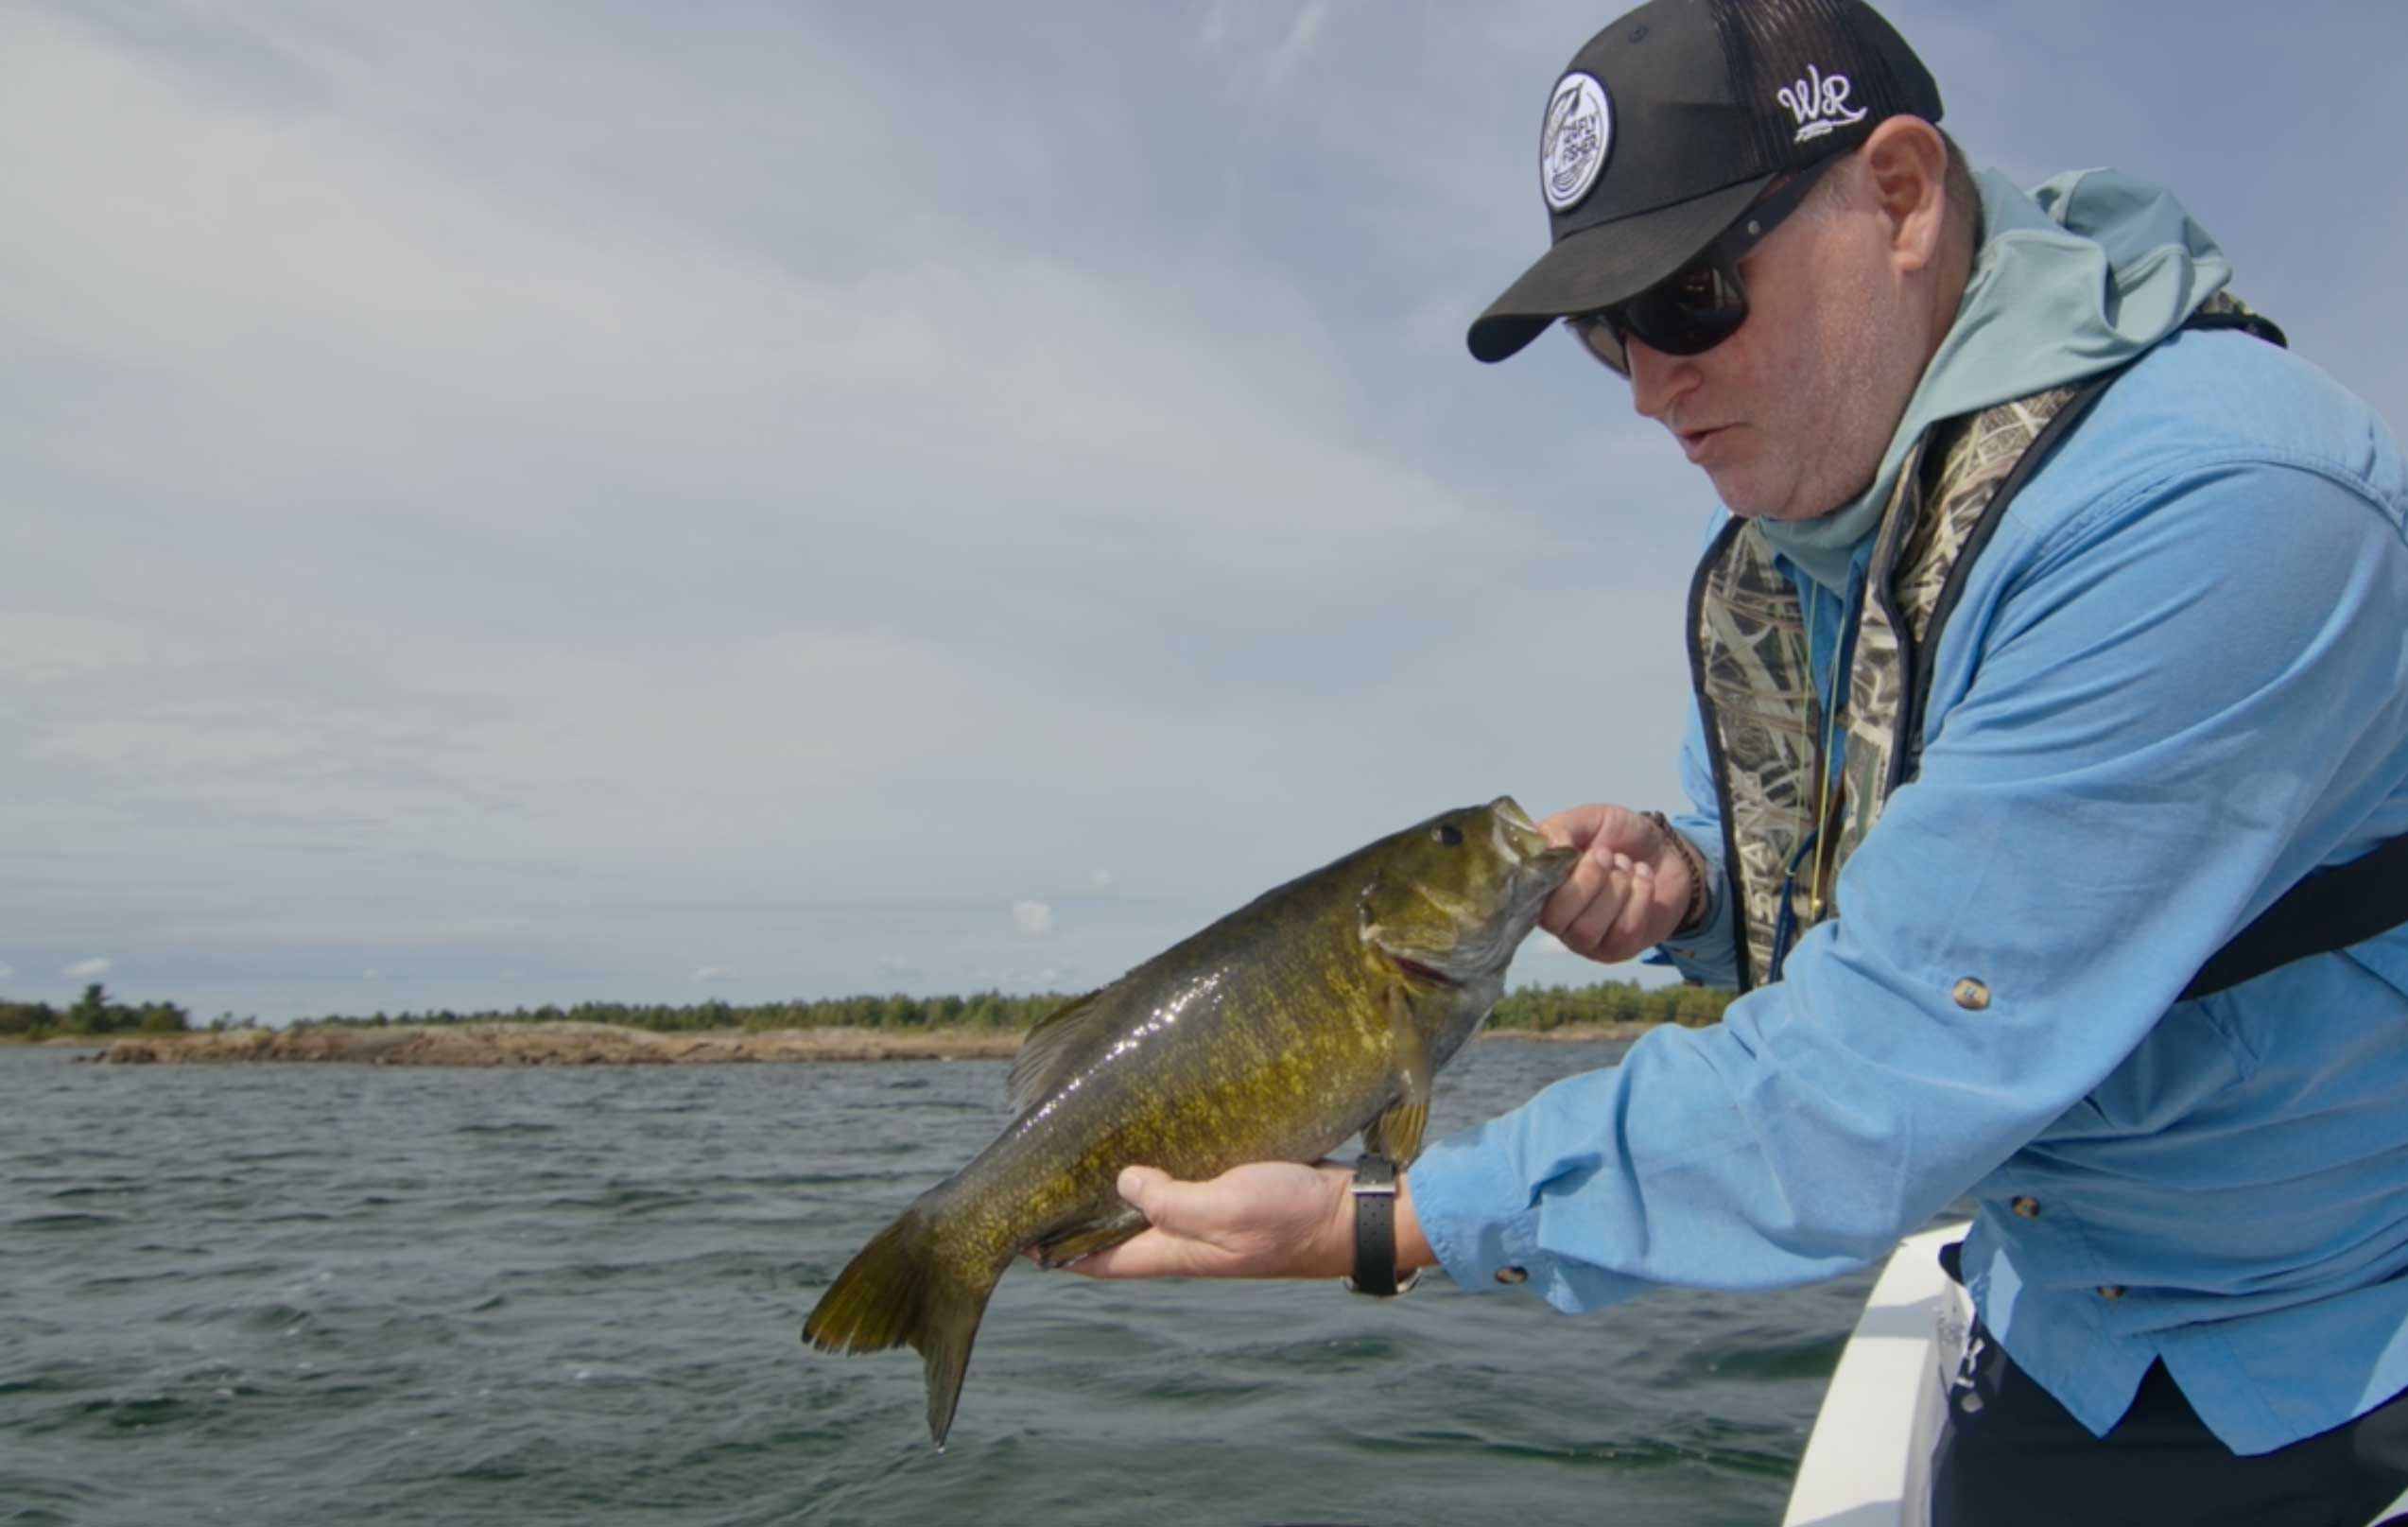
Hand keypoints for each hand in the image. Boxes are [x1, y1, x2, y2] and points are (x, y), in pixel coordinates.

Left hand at [1056, 1161, 1357, 1279]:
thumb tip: (1121, 1181)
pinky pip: (1181, 1178)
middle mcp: (1185, 1239)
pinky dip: (1157, 1162)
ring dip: (1115, 1184)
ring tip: (1082, 1149)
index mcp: (1175, 1252)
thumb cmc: (1290, 1217)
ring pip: (1146, 1203)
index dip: (1057, 1250)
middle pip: (1116, 1231)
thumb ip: (1170, 1200)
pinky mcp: (1229, 1189)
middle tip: (1043, 1176)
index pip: (1100, 1260)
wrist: (1353, 1213)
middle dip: (1079, 1211)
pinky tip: (1146, 1133)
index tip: (1017, 1231)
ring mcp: (1208, 1216)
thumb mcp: (1225, 1208)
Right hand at [1538, 803, 1698, 964]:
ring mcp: (1584, 939)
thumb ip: (1561, 829)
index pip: (1526, 896)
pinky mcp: (1616, 949)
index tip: (1580, 850)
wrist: (1666, 849)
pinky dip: (1639, 897)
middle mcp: (1555, 918)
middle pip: (1555, 919)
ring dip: (1616, 889)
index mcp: (1540, 886)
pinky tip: (1642, 880)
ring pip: (1588, 929)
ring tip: (1627, 866)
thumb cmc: (1619, 836)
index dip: (1553, 875)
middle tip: (1608, 855)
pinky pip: (1623, 931)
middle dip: (1588, 881)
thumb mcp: (1588, 819)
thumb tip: (1549, 848)